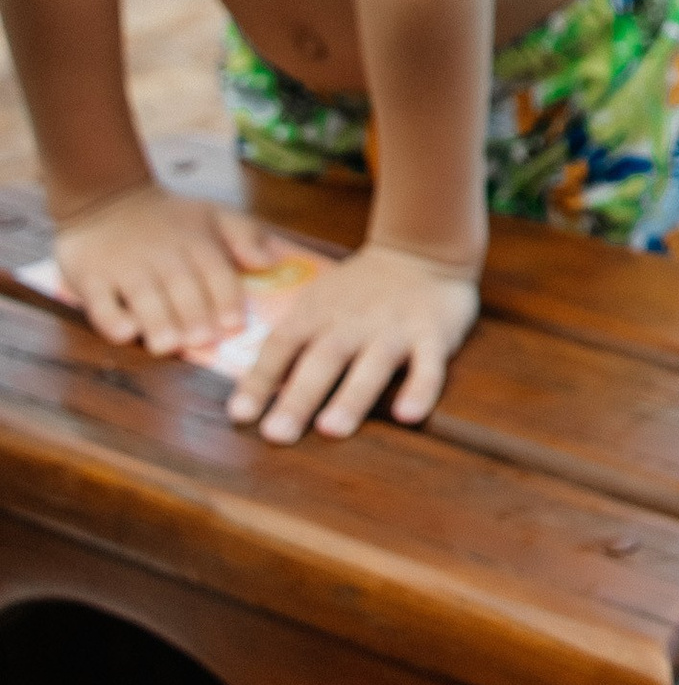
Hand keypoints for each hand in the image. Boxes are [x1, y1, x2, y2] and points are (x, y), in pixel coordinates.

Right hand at [53, 184, 286, 356]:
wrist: (107, 198)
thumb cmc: (170, 218)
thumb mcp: (214, 215)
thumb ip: (246, 236)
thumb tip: (270, 260)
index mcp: (196, 242)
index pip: (216, 272)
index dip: (225, 299)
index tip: (234, 325)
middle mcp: (162, 256)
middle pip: (180, 287)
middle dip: (193, 314)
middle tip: (201, 340)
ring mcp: (124, 268)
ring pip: (143, 297)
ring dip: (157, 321)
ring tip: (168, 345)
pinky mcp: (91, 278)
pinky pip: (100, 301)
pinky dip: (112, 317)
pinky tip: (126, 331)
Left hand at [227, 240, 479, 444]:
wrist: (420, 250)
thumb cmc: (359, 290)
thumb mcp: (317, 304)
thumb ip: (291, 344)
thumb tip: (253, 393)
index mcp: (317, 314)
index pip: (281, 346)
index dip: (259, 379)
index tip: (240, 416)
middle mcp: (352, 323)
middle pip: (322, 360)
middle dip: (299, 397)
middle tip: (277, 434)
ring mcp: (394, 329)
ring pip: (371, 365)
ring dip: (351, 398)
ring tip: (332, 429)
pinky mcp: (433, 335)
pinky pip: (429, 365)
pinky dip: (420, 389)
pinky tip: (409, 415)